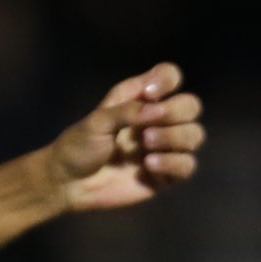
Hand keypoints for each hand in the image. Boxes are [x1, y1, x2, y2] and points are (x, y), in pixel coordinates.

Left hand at [46, 61, 204, 211]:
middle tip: (147, 128)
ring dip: (175, 137)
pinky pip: (188, 166)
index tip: (149, 94)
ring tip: (147, 144)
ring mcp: (164, 148)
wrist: (66, 184)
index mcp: (141, 100)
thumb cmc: (78, 147)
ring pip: (194, 135)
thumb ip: (128, 110)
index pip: (170, 77)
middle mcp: (157, 121)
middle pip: (191, 105)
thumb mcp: (97, 121)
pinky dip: (173, 162)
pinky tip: (149, 164)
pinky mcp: (165, 175)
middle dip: (176, 112)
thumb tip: (158, 110)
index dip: (167, 80)